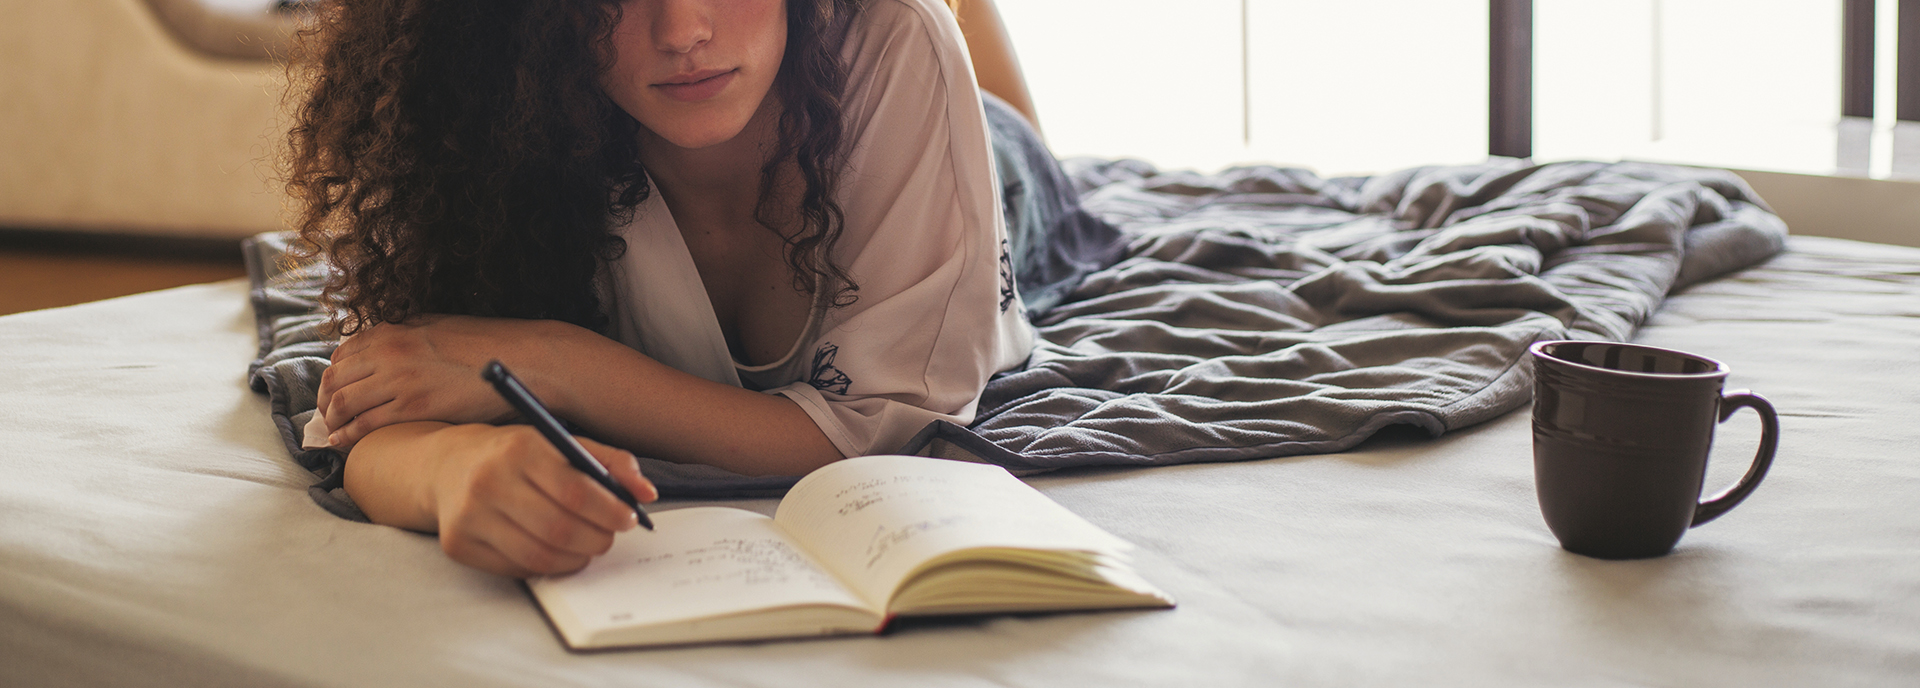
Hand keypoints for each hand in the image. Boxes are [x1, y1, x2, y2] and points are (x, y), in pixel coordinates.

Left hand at [318, 315, 560, 449]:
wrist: (522, 357)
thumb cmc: (487, 343)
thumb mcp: (439, 326)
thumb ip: (408, 334)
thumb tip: (387, 347)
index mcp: (393, 331)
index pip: (341, 356)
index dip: (332, 378)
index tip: (333, 394)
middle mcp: (388, 352)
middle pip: (334, 380)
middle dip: (324, 402)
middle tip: (327, 419)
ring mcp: (399, 380)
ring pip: (342, 402)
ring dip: (331, 421)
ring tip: (334, 433)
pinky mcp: (413, 406)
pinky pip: (364, 424)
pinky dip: (346, 435)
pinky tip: (342, 443)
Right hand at [426, 424, 659, 577]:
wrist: (448, 466)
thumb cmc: (515, 454)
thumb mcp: (561, 443)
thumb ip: (610, 462)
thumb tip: (647, 493)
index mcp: (519, 449)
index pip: (576, 491)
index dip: (610, 511)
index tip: (628, 518)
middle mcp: (489, 482)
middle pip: (560, 529)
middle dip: (597, 539)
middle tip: (608, 536)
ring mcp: (470, 517)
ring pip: (540, 556)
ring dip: (576, 557)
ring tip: (586, 544)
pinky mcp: (459, 545)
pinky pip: (518, 568)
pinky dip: (547, 565)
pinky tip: (555, 551)